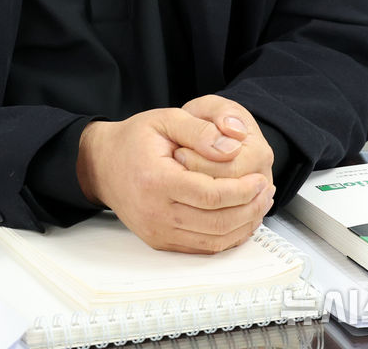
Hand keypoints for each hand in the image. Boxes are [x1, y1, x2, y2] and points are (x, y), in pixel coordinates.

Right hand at [76, 109, 274, 253]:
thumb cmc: (133, 140)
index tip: (260, 179)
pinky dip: (226, 238)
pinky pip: (201, 248)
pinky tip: (240, 219)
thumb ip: (199, 130)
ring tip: (258, 204)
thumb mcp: (165, 119)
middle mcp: (155, 214)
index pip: (211, 196)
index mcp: (156, 182)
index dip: (242, 190)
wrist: (101, 164)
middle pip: (216, 223)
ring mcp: (157, 232)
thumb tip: (232, 147)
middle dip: (249, 209)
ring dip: (243, 226)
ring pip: (213, 241)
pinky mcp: (160, 242)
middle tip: (266, 191)